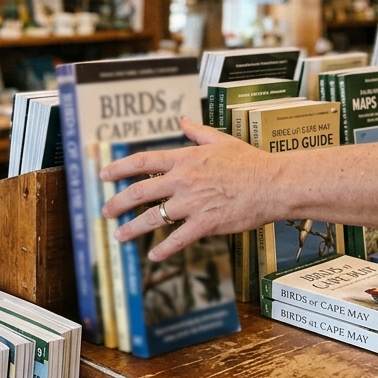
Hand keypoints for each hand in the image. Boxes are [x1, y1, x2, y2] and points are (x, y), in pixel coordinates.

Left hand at [100, 118, 277, 260]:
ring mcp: (192, 203)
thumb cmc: (251, 161)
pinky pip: (178, 239)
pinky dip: (164, 249)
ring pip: (153, 218)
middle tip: (105, 211)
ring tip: (119, 236)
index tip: (103, 176)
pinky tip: (153, 256)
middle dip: (117, 203)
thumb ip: (197, 132)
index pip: (142, 162)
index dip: (118, 168)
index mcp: (184, 159)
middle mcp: (182, 180)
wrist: (274, 184)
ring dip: (132, 228)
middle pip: (139, 192)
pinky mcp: (205, 223)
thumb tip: (182, 120)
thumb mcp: (221, 140)